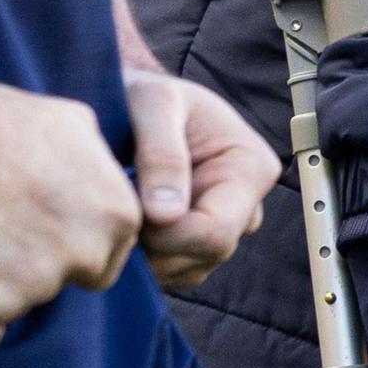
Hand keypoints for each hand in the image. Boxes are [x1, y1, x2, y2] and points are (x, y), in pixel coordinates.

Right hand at [0, 77, 139, 351]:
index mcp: (117, 216)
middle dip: (34, 267)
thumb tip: (103, 189)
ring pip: (19, 307)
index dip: (66, 244)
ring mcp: (36, 287)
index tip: (32, 226)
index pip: (103, 258)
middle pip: (63, 284)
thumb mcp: (74, 124)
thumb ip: (99, 169)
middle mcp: (86, 256)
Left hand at [122, 65, 276, 290]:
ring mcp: (225, 226)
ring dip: (148, 255)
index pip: (217, 231)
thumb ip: (161, 153)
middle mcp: (247, 204)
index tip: (127, 213)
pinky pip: (175, 272)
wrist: (130, 103)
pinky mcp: (199, 243)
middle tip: (116, 214)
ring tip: (120, 212)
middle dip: (155, 245)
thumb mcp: (153, 104)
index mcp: (250, 167)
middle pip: (206, 254)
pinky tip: (126, 225)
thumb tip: (167, 214)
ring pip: (189, 269)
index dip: (167, 235)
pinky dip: (146, 260)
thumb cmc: (144, 94)